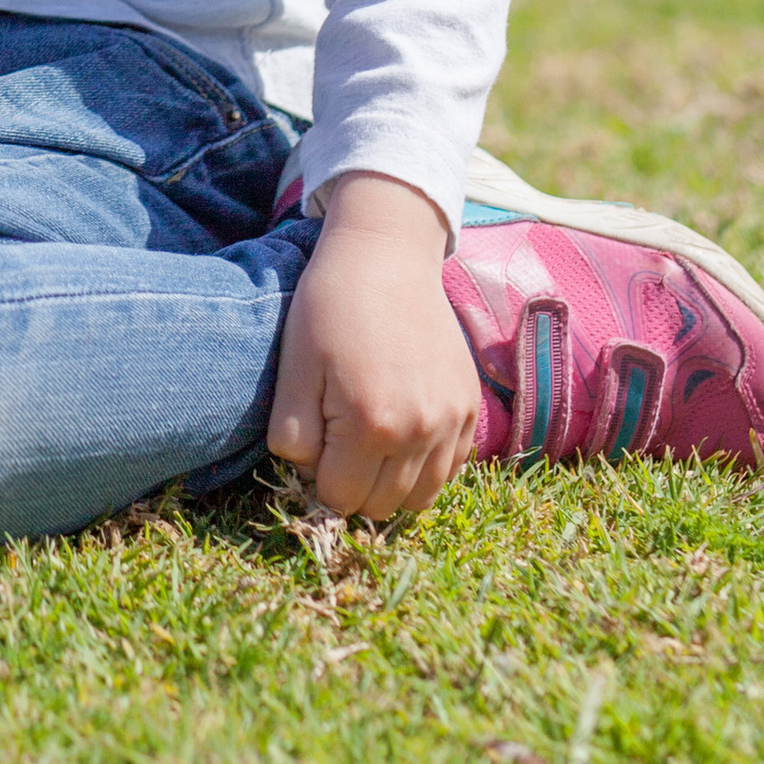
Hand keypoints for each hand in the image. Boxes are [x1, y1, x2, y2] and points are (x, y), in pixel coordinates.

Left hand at [266, 169, 481, 520]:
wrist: (387, 256)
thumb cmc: (331, 306)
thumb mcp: (295, 366)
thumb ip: (293, 434)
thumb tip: (306, 473)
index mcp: (372, 425)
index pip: (340, 498)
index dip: (319, 479)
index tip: (314, 446)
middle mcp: (421, 431)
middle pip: (382, 506)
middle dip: (354, 487)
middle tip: (338, 444)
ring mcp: (452, 421)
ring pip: (421, 497)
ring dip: (392, 484)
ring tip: (369, 444)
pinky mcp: (470, 409)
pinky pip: (451, 469)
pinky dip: (426, 465)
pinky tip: (402, 432)